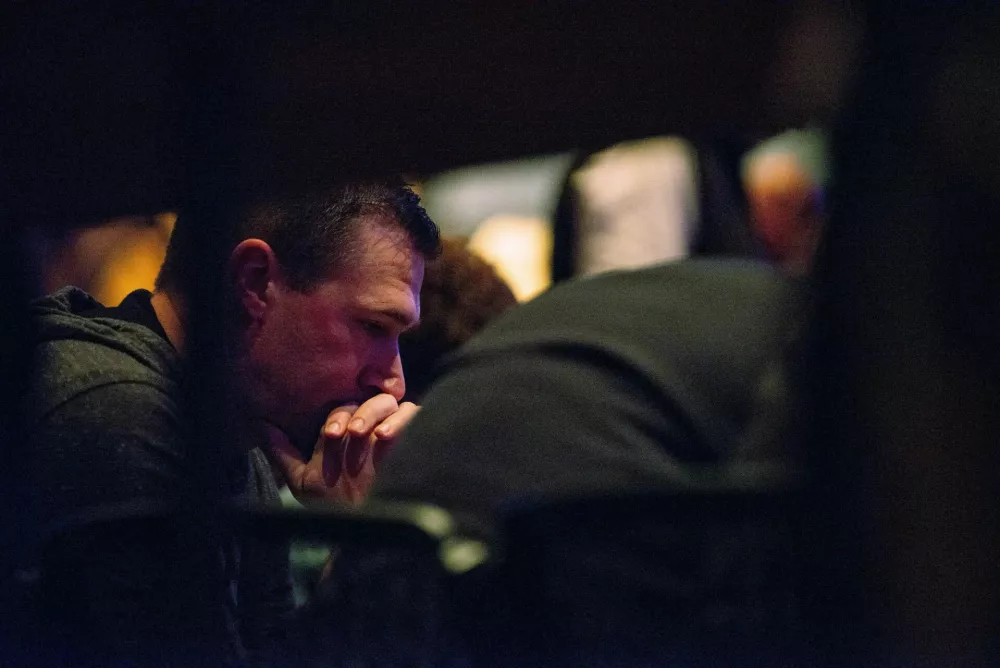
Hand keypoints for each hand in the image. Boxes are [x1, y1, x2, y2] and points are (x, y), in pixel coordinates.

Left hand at [265, 394, 418, 504]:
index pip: (342, 410)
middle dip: (356, 414)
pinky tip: (390, 436)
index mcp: (345, 432)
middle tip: (351, 433)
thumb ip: (285, 454)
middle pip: (365, 401)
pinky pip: (415, 414)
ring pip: (390, 403)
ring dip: (378, 413)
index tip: (330, 437)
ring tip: (374, 434)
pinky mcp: (416, 439)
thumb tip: (264, 425)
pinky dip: (405, 419)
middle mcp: (369, 429)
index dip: (336, 418)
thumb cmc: (336, 507)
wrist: (369, 533)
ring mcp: (393, 433)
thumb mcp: (304, 482)